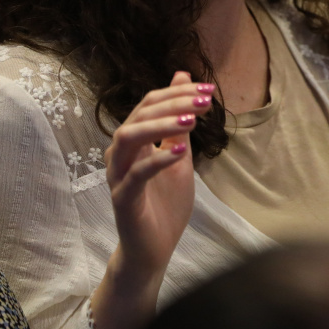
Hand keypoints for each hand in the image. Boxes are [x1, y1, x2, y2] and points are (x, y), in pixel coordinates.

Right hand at [105, 71, 213, 282]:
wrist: (154, 249)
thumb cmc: (165, 203)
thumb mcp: (179, 155)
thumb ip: (179, 122)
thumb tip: (183, 79)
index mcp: (134, 141)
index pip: (149, 104)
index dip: (177, 92)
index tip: (209, 88)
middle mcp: (121, 154)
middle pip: (139, 114)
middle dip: (173, 103)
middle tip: (205, 101)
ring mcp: (119, 175)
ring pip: (128, 137)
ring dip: (160, 125)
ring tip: (191, 121)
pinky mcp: (123, 199)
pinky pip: (136, 174)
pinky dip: (157, 159)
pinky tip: (179, 151)